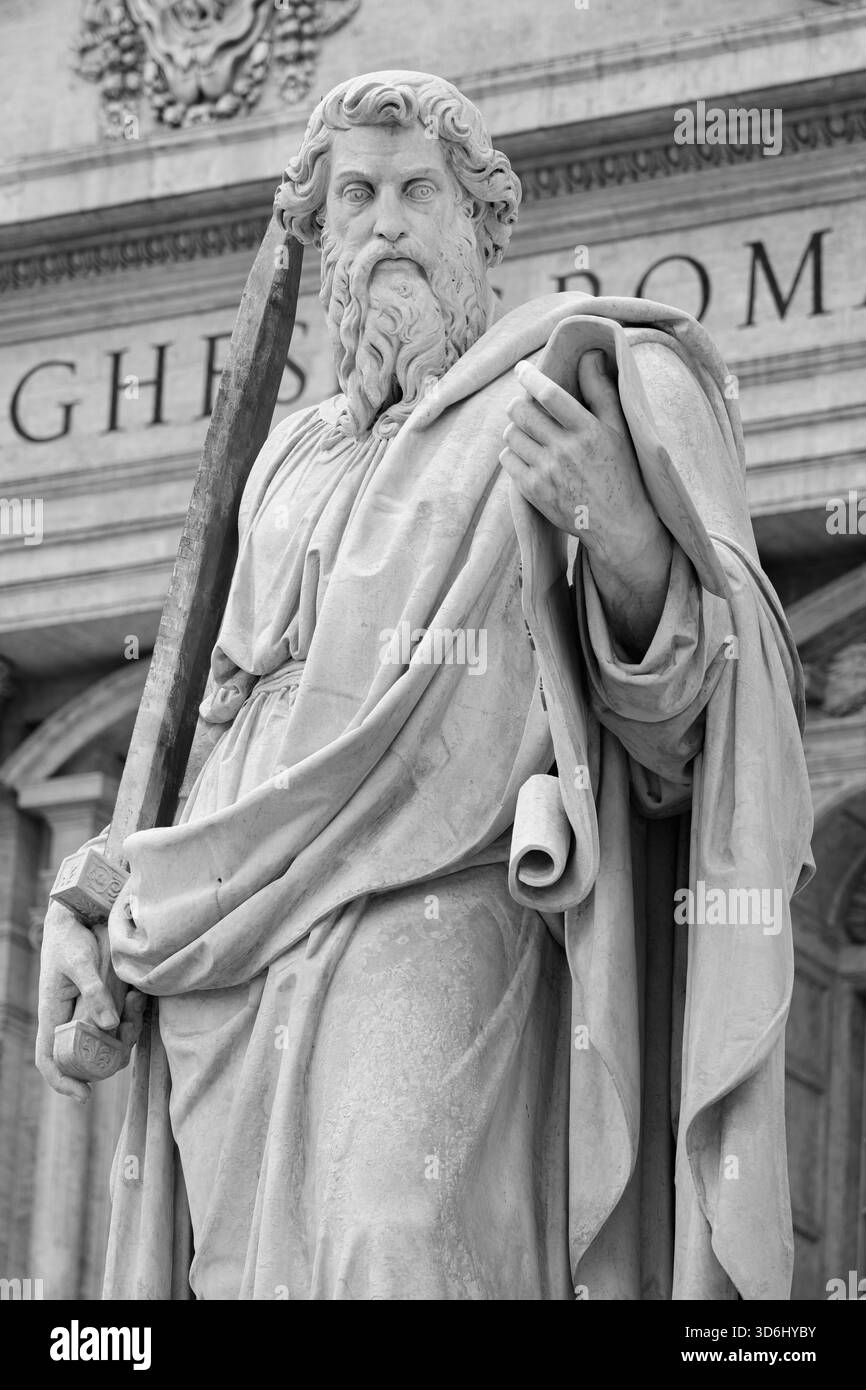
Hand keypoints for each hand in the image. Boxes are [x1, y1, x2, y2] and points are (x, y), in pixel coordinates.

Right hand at [35, 900, 145, 1102]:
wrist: (79, 916)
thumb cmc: (71, 939)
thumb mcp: (81, 963)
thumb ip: (94, 992)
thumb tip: (109, 1026)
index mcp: (52, 1014)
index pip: (48, 1058)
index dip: (62, 1081)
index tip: (84, 1095)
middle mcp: (68, 1018)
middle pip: (85, 1056)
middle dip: (109, 1055)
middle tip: (129, 1035)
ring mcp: (86, 1011)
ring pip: (106, 1040)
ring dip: (126, 1032)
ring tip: (137, 1004)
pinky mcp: (102, 1001)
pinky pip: (118, 1021)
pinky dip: (131, 1015)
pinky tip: (138, 997)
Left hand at [500, 350, 672, 657]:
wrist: (617, 524)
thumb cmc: (620, 470)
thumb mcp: (618, 429)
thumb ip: (601, 391)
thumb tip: (590, 354)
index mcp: (589, 430)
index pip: (550, 395)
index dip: (531, 377)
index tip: (521, 369)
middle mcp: (566, 450)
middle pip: (521, 412)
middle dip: (519, 406)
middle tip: (526, 410)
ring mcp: (547, 472)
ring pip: (511, 435)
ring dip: (516, 430)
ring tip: (530, 436)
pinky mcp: (533, 491)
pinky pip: (507, 458)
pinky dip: (512, 453)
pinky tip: (528, 457)